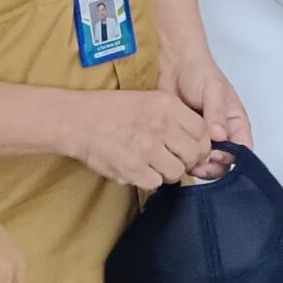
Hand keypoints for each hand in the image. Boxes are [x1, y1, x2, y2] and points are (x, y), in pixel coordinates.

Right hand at [72, 89, 216, 190]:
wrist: (79, 120)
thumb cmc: (113, 110)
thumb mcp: (150, 100)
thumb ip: (175, 118)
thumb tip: (198, 141)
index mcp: (168, 105)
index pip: (203, 131)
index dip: (201, 145)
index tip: (193, 150)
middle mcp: (161, 126)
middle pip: (194, 154)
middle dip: (187, 161)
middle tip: (174, 160)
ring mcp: (147, 148)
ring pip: (176, 172)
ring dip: (167, 173)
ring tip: (153, 165)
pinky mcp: (133, 168)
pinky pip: (155, 183)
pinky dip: (149, 181)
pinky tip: (138, 170)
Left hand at [165, 56, 251, 164]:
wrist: (174, 65)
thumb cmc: (199, 73)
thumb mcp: (212, 89)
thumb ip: (216, 113)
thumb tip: (220, 136)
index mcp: (236, 122)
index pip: (243, 148)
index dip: (233, 157)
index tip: (216, 155)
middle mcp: (224, 133)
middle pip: (226, 161)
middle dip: (214, 166)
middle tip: (198, 162)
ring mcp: (205, 137)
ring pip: (208, 162)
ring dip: (199, 166)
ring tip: (187, 160)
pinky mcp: (187, 138)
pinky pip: (190, 155)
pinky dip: (186, 159)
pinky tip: (177, 155)